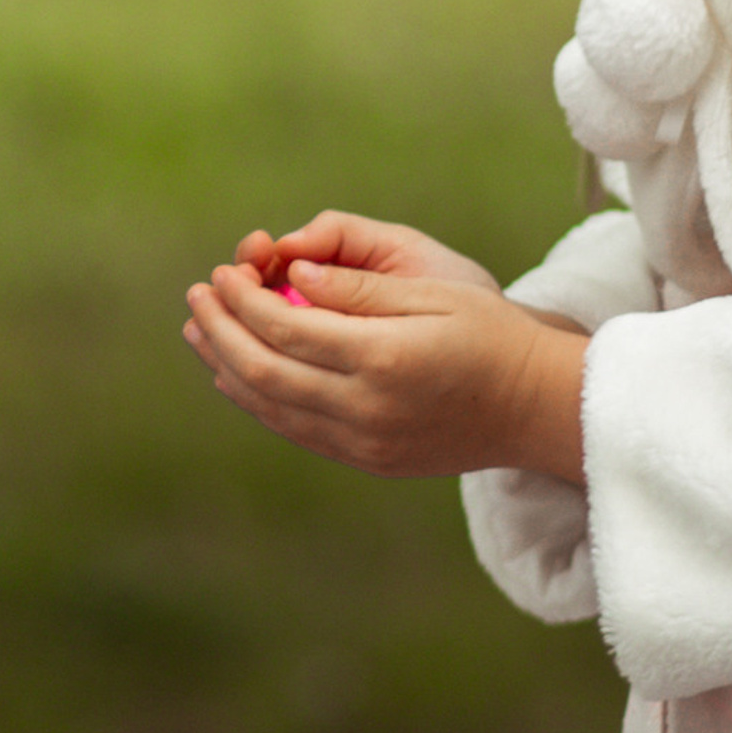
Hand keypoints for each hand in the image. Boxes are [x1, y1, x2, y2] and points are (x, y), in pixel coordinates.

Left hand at [184, 216, 585, 482]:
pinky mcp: (369, 460)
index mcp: (383, 359)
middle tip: (197, 296)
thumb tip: (294, 274)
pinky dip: (260, 400)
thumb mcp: (432, 291)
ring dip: (227, 367)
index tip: (221, 272)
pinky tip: (239, 373)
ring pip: (272, 408)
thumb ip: (358, 287)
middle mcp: (367, 409)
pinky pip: (297, 429)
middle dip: (220, 332)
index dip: (242, 300)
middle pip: (264, 373)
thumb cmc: (490, 334)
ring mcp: (365, 443)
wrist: (535, 408)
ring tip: (200, 331)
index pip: (286, 330)